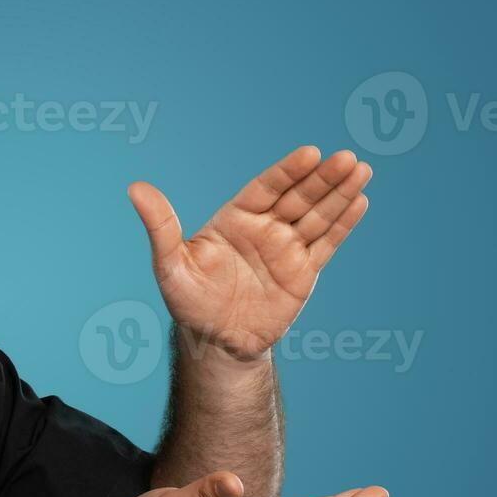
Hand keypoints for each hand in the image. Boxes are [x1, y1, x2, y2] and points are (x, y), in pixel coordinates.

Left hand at [128, 147, 372, 360]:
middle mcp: (264, 228)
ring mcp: (286, 248)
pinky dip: (344, 224)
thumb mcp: (170, 265)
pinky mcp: (303, 272)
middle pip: (298, 197)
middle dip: (322, 178)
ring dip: (340, 194)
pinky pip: (326, 244)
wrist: (216, 343)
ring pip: (317, 216)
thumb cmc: (189, 303)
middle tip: (346, 158)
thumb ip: (160, 226)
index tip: (310, 153)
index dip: (288, 171)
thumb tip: (135, 187)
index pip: (266, 187)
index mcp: (235, 219)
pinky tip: (360, 201)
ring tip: (361, 170)